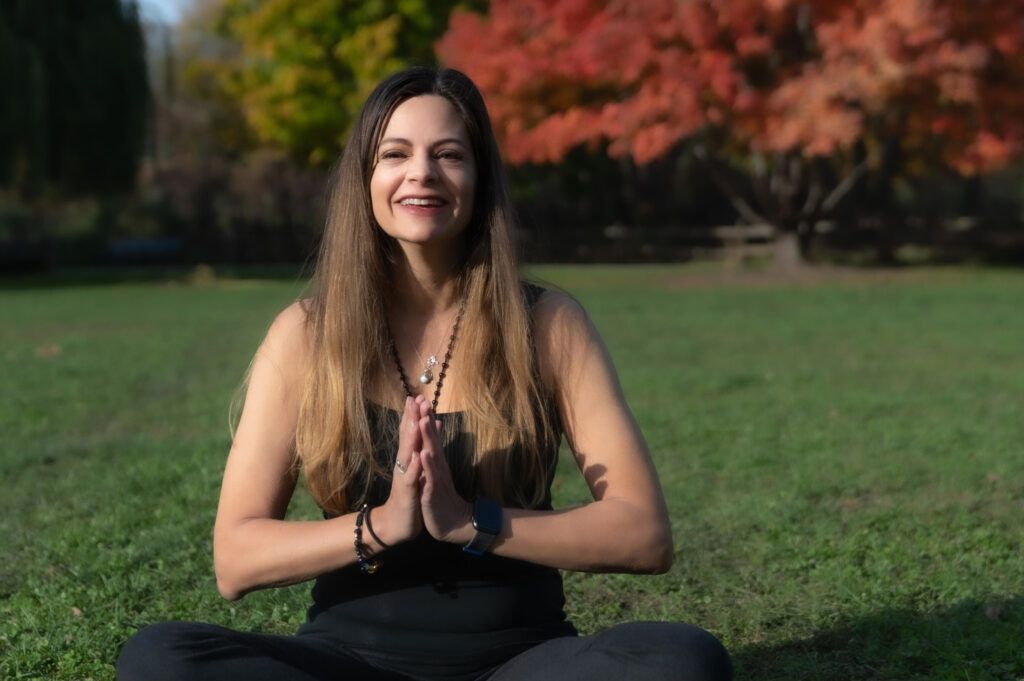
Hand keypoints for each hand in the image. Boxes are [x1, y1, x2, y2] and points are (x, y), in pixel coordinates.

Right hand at [372, 396, 424, 546]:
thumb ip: (418, 450)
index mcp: (407, 459)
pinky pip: (412, 478)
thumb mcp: (415, 470)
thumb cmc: (408, 495)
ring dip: (411, 438)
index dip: (413, 414)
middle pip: (406, 438)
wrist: (395, 524)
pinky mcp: (407, 493)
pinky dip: (415, 467)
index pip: (410, 433)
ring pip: (408, 455)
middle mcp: (403, 465)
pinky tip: (418, 457)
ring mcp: (404, 478)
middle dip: (411, 418)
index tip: (416, 395)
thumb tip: (426, 430)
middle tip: (414, 399)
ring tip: (415, 421)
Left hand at [416, 399, 472, 543]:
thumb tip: (438, 428)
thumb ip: (438, 449)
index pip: (429, 436)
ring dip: (428, 438)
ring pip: (432, 455)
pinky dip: (427, 466)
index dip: (424, 417)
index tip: (418, 398)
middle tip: (423, 401)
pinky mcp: (433, 493)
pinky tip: (423, 455)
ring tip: (423, 421)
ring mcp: (436, 479)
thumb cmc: (441, 496)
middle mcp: (437, 466)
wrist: (452, 523)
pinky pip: (429, 477)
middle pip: (431, 440)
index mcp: (436, 461)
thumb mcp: (437, 470)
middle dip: (426, 421)